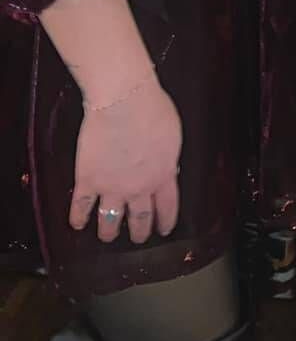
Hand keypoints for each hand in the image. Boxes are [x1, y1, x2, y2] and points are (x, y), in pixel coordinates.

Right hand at [69, 79, 181, 244]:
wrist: (124, 102)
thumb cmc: (151, 109)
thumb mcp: (172, 135)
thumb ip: (168, 157)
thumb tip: (167, 166)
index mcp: (163, 174)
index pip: (167, 207)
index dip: (165, 221)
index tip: (163, 229)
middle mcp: (139, 187)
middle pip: (140, 219)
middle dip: (140, 232)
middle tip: (138, 238)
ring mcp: (112, 187)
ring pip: (111, 221)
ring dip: (110, 232)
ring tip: (108, 236)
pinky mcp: (88, 181)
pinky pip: (81, 206)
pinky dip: (78, 218)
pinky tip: (77, 224)